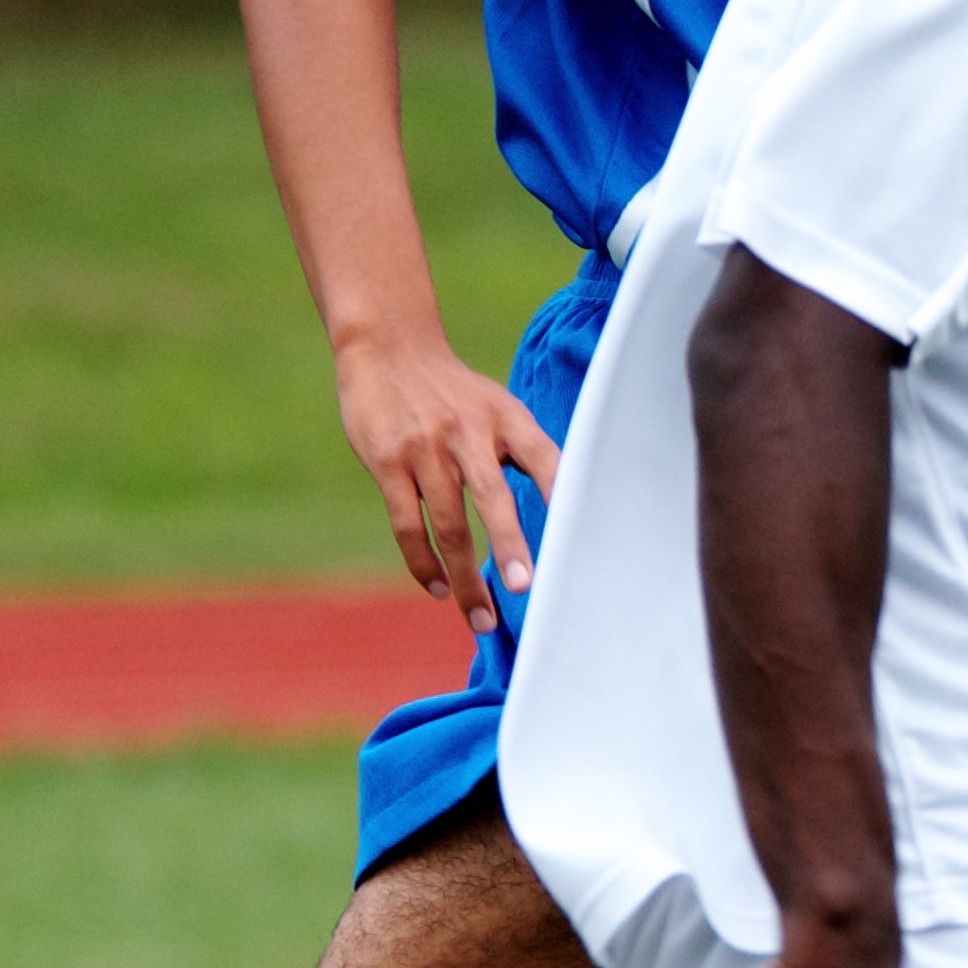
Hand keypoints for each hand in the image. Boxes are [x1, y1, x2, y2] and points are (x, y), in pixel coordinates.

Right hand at [337, 329, 560, 625]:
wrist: (388, 349)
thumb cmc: (454, 392)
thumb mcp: (498, 408)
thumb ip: (527, 453)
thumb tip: (569, 506)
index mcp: (507, 418)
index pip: (545, 459)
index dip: (563, 494)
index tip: (579, 534)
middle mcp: (468, 432)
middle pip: (493, 497)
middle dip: (509, 546)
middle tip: (525, 589)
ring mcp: (425, 449)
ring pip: (447, 525)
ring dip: (465, 578)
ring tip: (482, 618)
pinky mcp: (387, 462)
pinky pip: (408, 524)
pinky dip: (424, 564)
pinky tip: (438, 589)